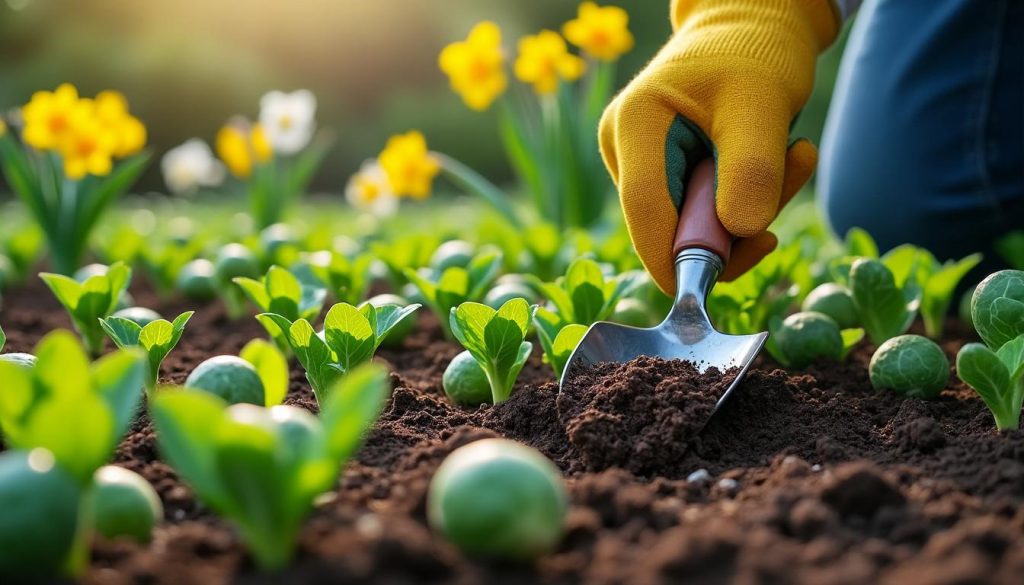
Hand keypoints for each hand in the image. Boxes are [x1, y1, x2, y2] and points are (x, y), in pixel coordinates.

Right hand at [599, 0, 837, 292]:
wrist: (754, 30)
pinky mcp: (662, 176)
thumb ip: (752, 169)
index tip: (717, 285)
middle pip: (668, 227)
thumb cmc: (756, 55)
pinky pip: (702, 215)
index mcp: (634, 124)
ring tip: (793, 153)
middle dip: (733, 224)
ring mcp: (639, 164)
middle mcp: (623, 148)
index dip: (677, 259)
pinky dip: (743, 202)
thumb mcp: (764, 104)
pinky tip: (774, 159)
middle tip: (791, 176)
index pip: (646, 213)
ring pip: (690, 226)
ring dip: (749, 210)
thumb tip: (740, 234)